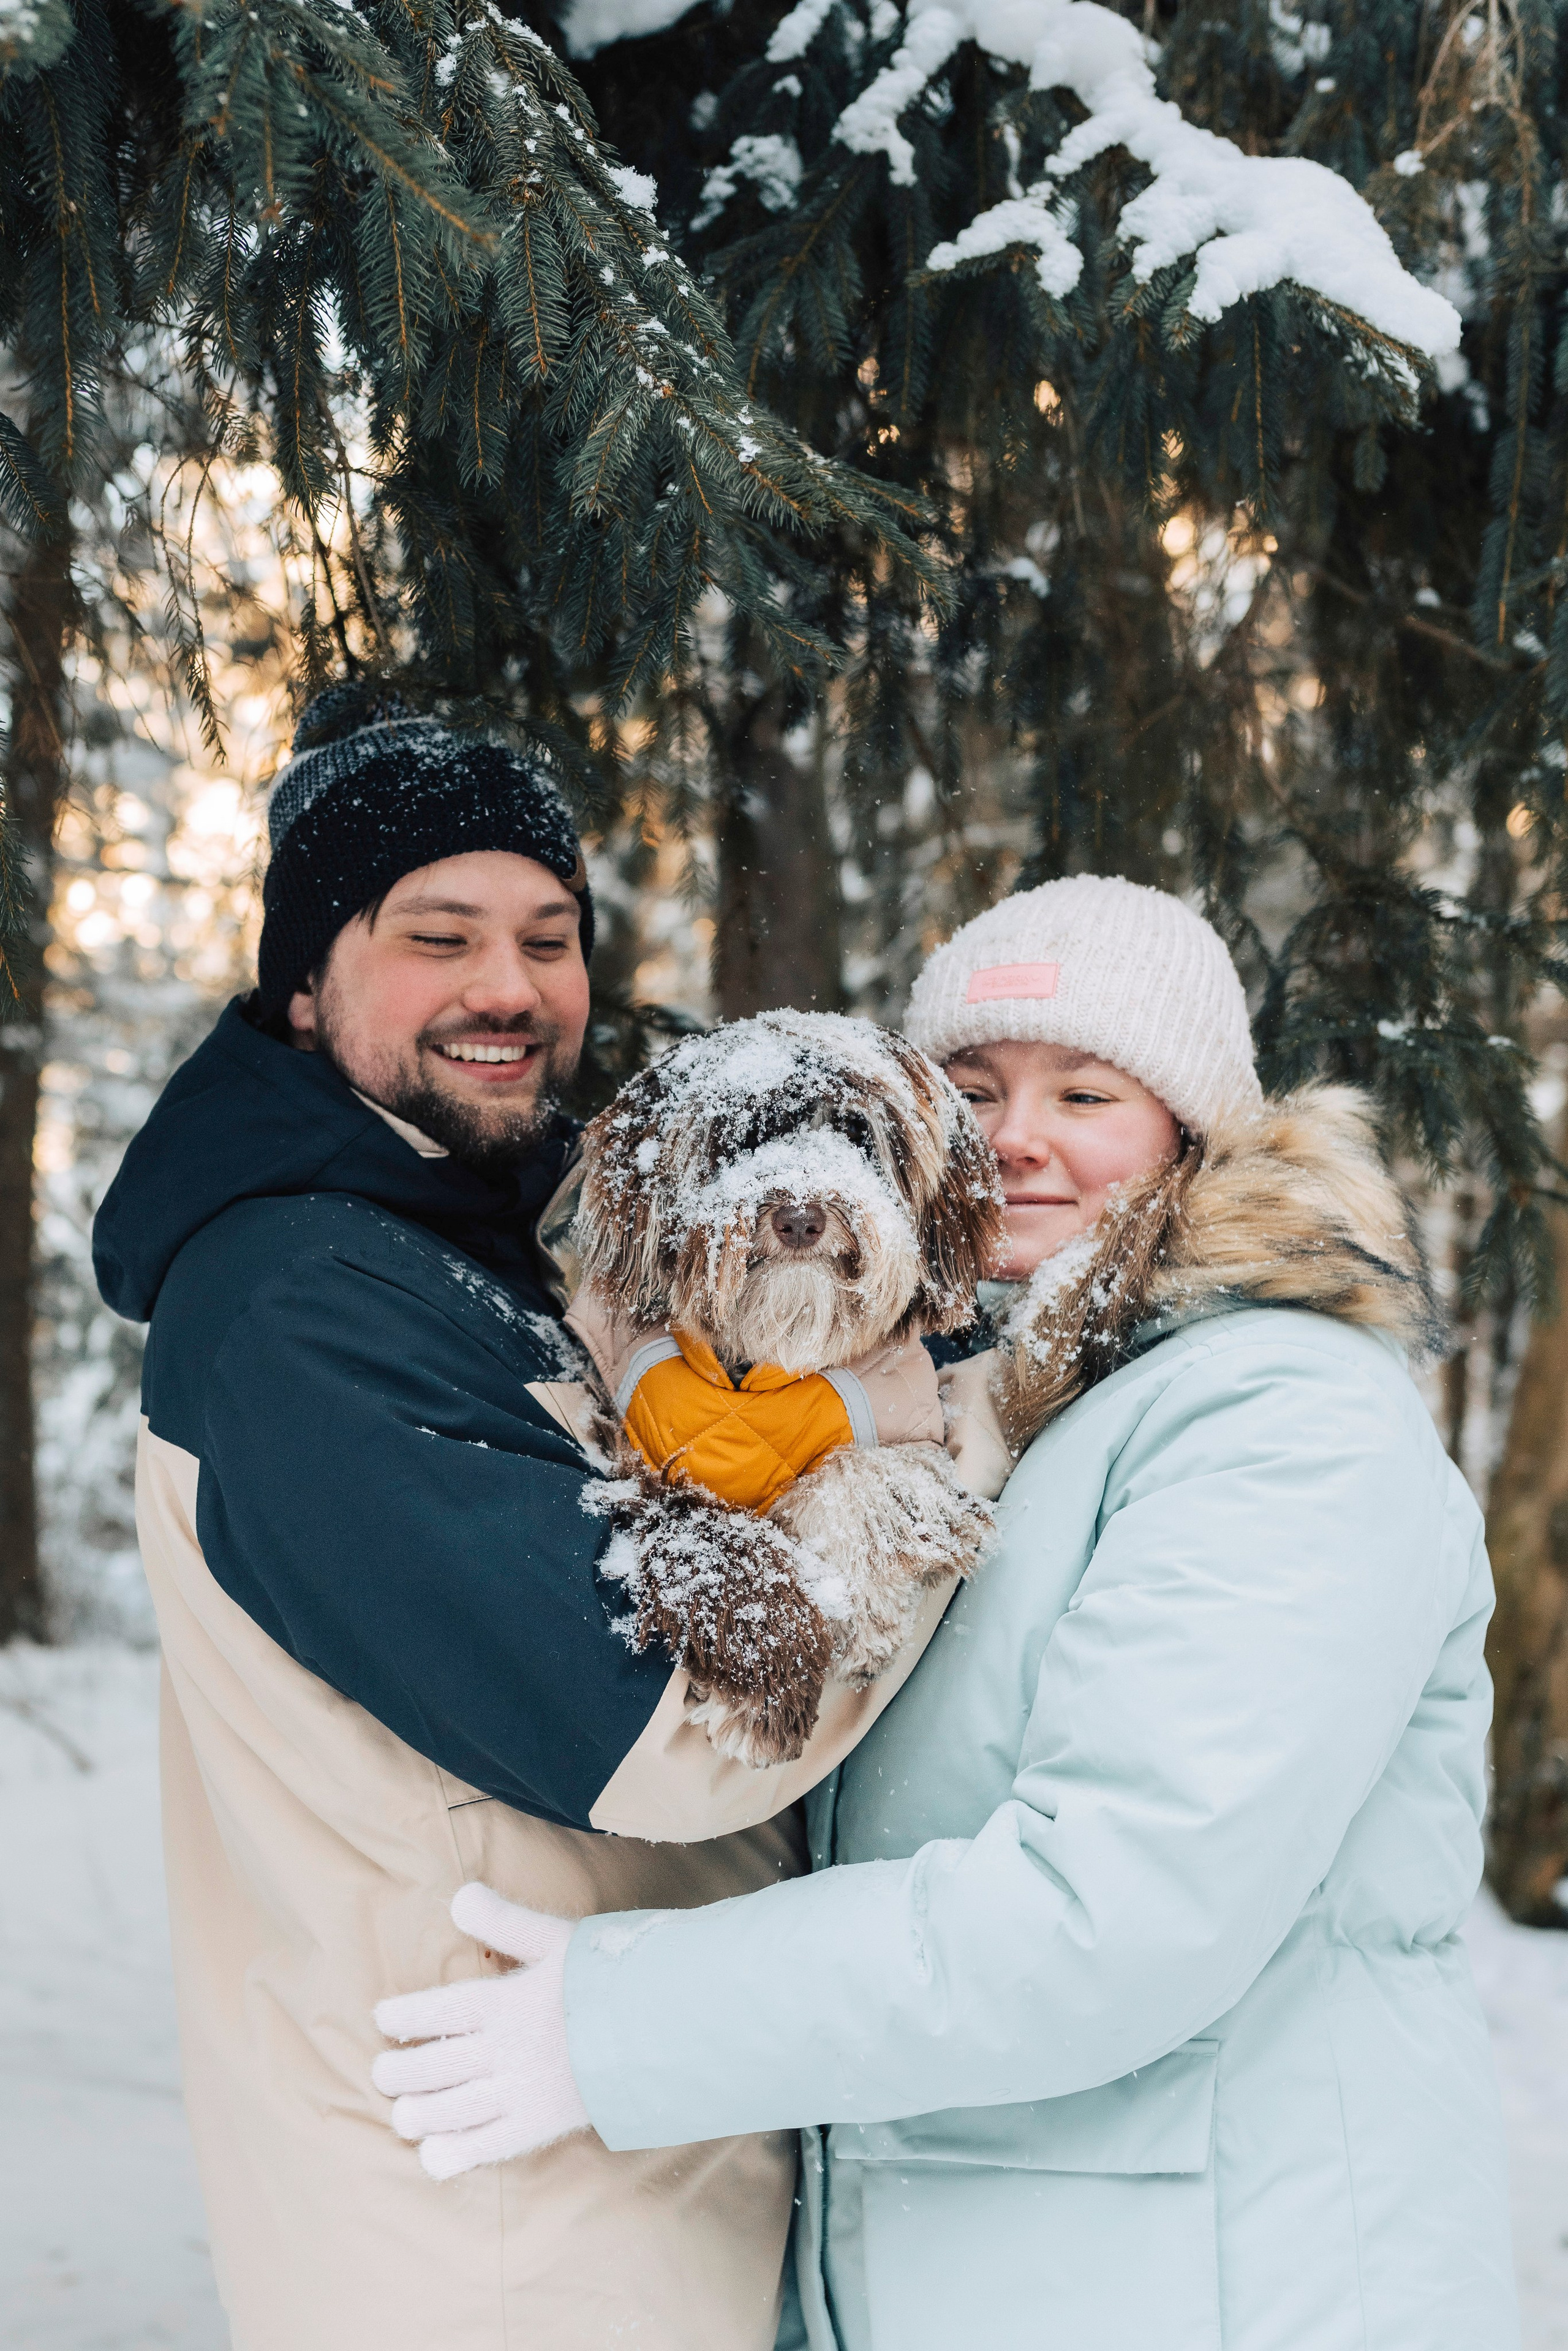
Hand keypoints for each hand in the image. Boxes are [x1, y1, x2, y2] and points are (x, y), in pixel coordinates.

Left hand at [372, 1882, 589, 2178]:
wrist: (660, 2030)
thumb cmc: (608, 1978)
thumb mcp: (557, 1938)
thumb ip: (505, 1920)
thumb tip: (458, 1896)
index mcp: (505, 2001)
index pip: (438, 2010)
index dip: (404, 2015)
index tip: (382, 2017)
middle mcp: (504, 2050)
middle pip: (434, 2065)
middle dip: (399, 2070)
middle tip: (382, 2071)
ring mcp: (520, 2092)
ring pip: (451, 2109)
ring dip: (418, 2113)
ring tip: (402, 2114)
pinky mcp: (539, 2126)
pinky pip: (486, 2146)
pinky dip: (454, 2153)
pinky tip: (433, 2156)